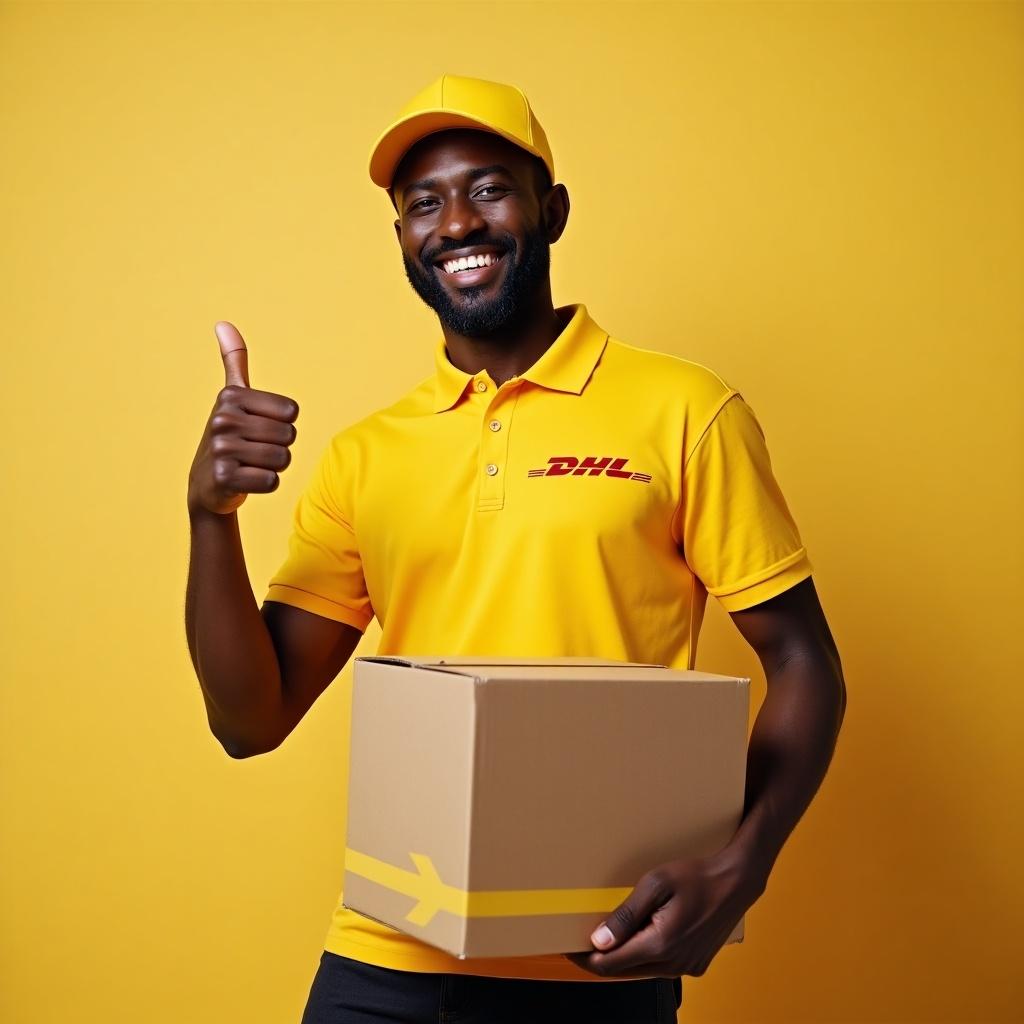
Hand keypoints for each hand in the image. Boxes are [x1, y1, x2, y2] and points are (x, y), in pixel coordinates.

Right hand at [187, 321, 299, 514]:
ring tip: (251, 465)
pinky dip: (266, 484)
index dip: (283, 425)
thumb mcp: (232, 397)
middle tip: (256, 451)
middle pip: (289, 436)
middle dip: (280, 448)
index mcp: (231, 397)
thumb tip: (223, 323)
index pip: (292, 412)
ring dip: (274, 467)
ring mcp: (221, 449)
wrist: (208, 485)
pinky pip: (271, 481)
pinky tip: (247, 481)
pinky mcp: (224, 478)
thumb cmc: (230, 437)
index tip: (259, 429)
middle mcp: (223, 419)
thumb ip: (234, 361)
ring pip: (282, 459)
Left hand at [564, 849, 766, 978]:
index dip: (585, 959)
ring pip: (642, 970)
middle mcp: (674, 964)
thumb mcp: (655, 884)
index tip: (568, 949)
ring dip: (624, 957)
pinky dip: (645, 956)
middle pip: (624, 971)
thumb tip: (599, 941)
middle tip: (581, 941)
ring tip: (609, 935)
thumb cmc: (698, 876)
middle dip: (601, 959)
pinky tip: (640, 935)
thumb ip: (626, 914)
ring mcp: (687, 967)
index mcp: (661, 945)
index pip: (611, 965)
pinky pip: (661, 967)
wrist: (737, 881)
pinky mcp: (696, 965)